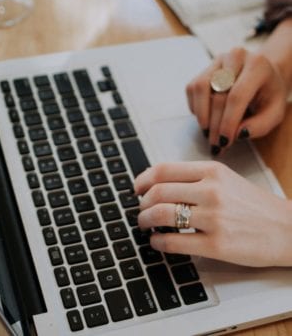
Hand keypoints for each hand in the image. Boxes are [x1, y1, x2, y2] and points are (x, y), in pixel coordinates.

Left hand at [134, 161, 291, 266]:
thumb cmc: (255, 205)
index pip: (163, 169)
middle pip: (158, 192)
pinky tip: (157, 242)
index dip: (143, 179)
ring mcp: (214, 217)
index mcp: (212, 171)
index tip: (137, 189)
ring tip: (144, 225)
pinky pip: (173, 241)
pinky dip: (157, 242)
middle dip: (141, 204)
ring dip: (144, 220)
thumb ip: (195, 178)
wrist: (289, 228)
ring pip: (161, 214)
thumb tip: (158, 184)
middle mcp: (211, 190)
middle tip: (140, 210)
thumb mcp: (226, 179)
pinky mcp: (217, 244)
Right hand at [186, 47, 287, 154]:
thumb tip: (238, 133)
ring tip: (208, 132)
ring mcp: (217, 62)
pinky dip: (196, 108)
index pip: (237, 96)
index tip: (225, 141)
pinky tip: (206, 118)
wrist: (261, 76)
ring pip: (200, 89)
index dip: (228, 122)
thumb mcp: (274, 112)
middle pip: (217, 96)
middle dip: (215, 125)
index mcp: (257, 66)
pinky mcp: (204, 69)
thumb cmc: (267, 95)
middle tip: (216, 144)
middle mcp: (235, 58)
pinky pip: (192, 90)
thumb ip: (261, 125)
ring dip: (202, 116)